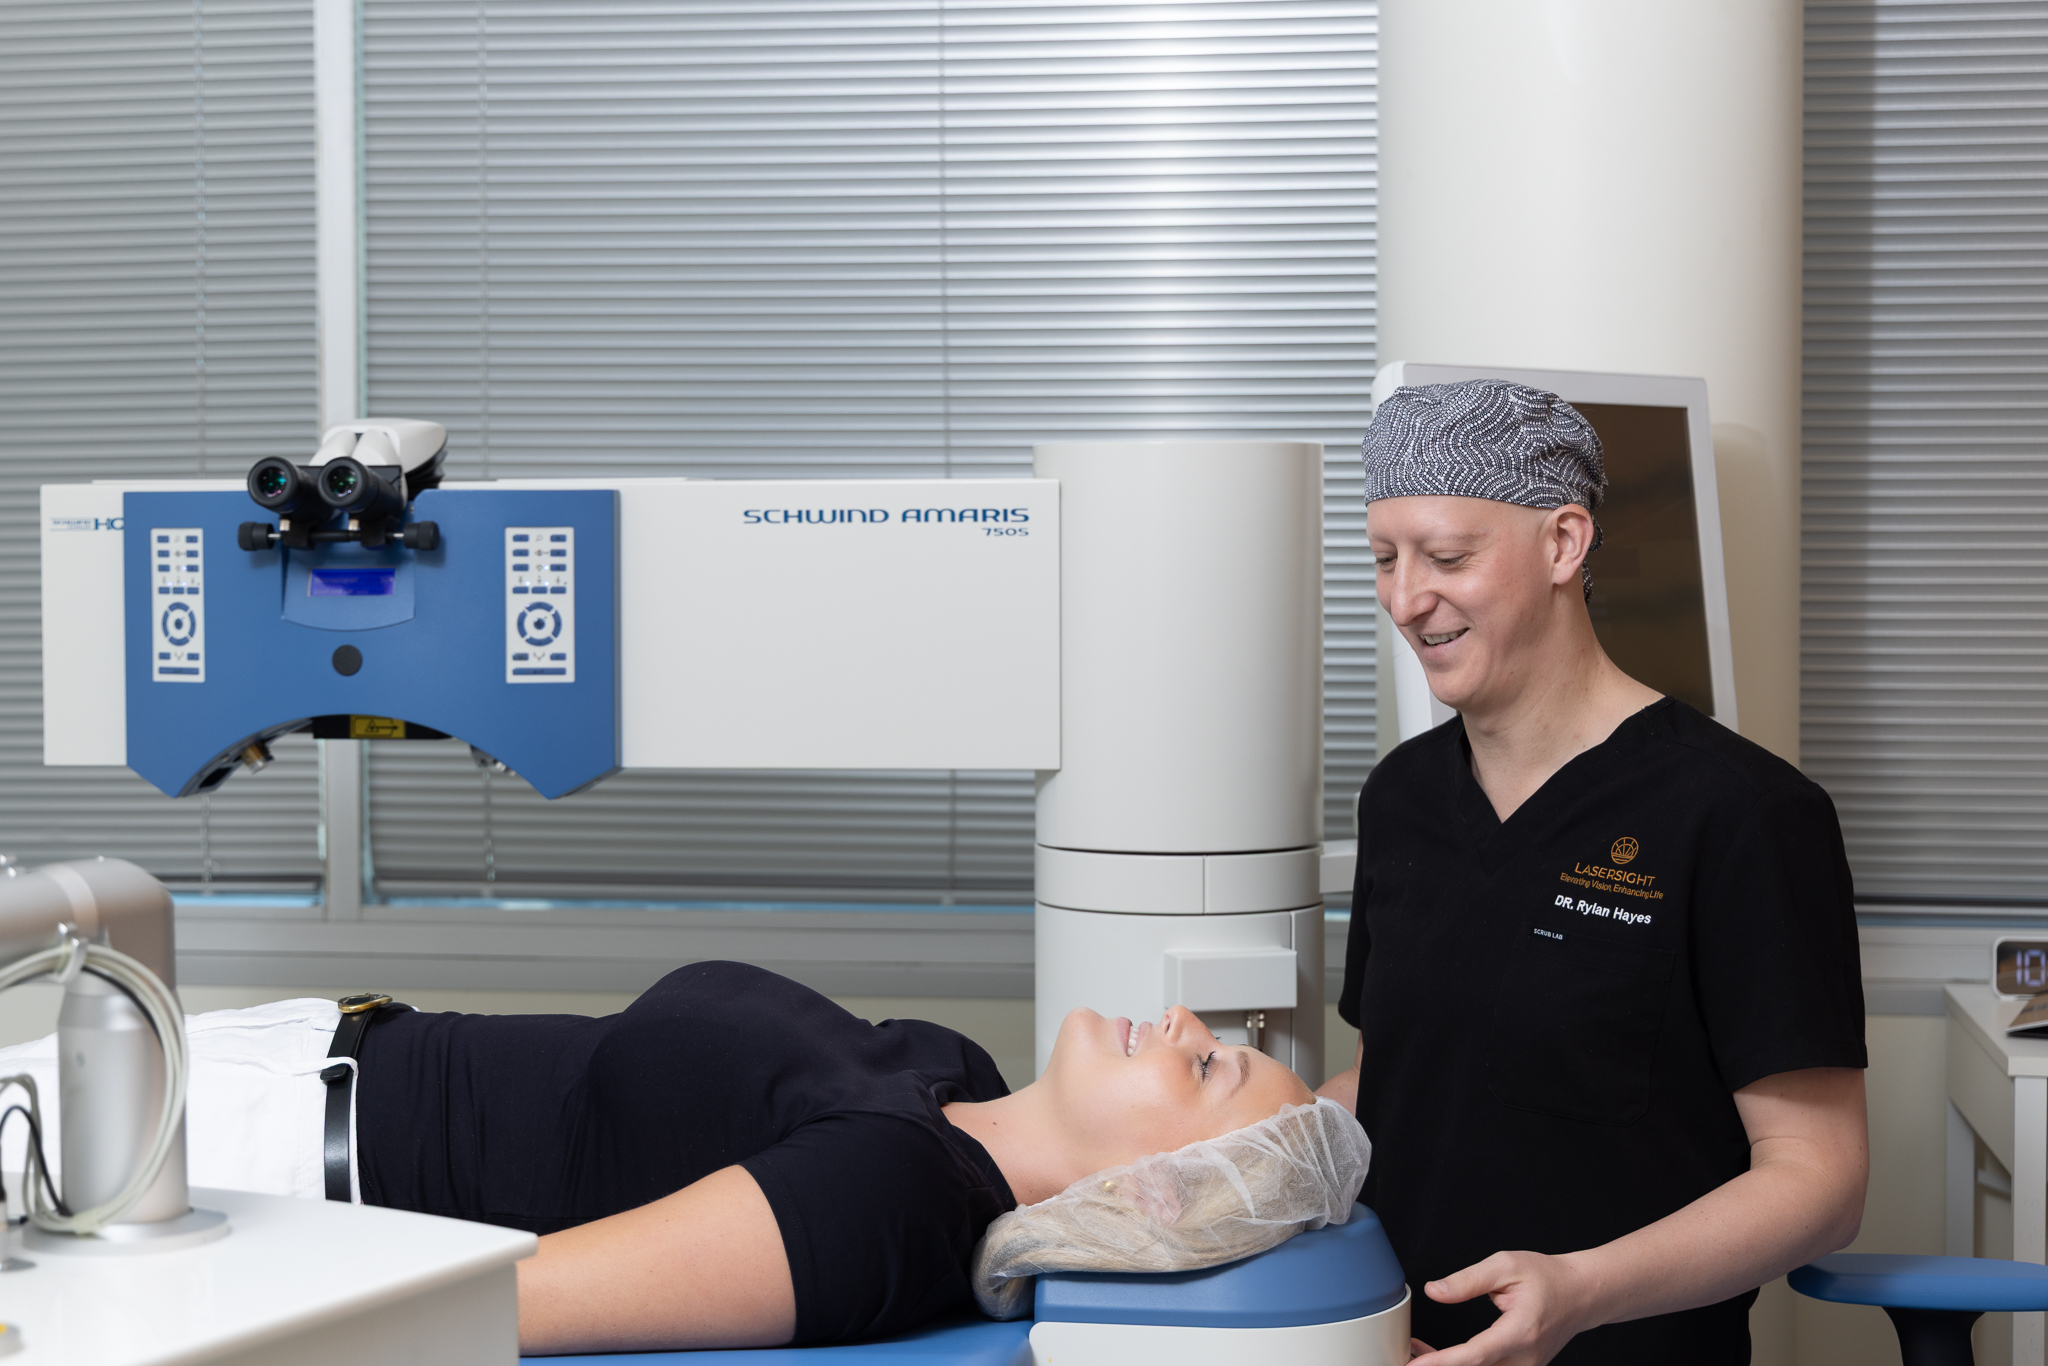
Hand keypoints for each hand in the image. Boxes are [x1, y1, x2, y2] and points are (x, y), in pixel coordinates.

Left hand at [1408, 1250, 1598, 1365]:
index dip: (1443, 1362)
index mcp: (1520, 1332)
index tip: (1415, 1364)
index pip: (1476, 1355)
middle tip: (1403, 1354)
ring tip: (1417, 1352)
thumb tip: (1435, 1292)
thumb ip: (1467, 1280)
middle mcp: (1524, 1359)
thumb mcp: (1505, 1266)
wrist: (1582, 1294)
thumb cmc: (1548, 1278)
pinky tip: (1439, 1356)